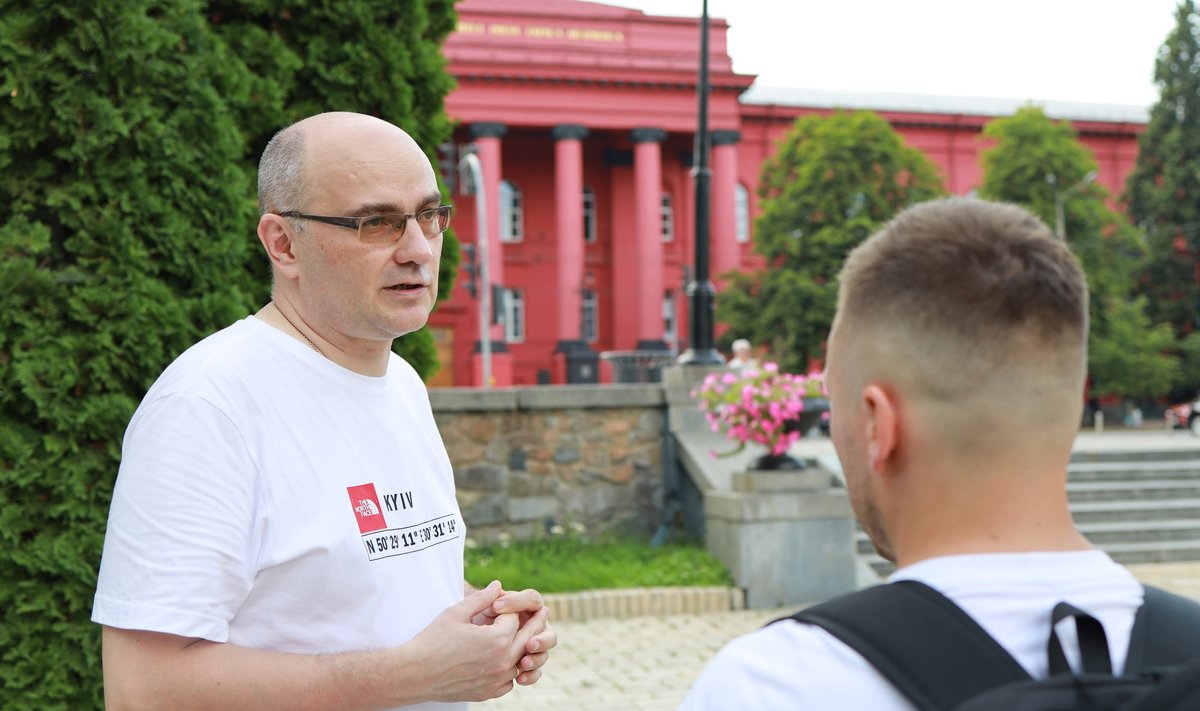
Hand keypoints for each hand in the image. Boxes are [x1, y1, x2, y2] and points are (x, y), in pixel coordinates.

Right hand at [407, 581, 547, 702]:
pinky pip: (509, 681)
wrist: (415, 673)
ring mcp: (497, 680)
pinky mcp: (488, 693)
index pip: (515, 618)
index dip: (508, 607)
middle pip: (527, 638)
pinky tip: (503, 661)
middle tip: (542, 613)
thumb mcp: (457, 612)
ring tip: (523, 637)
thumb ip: (482, 597)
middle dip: (533, 624)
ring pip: (520, 662)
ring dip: (521, 649)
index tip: (506, 602)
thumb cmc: (433, 639)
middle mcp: (502, 661)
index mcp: (497, 639)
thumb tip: (498, 585)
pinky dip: (509, 670)